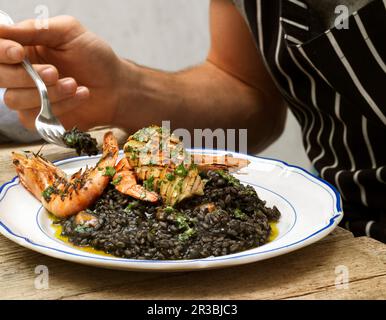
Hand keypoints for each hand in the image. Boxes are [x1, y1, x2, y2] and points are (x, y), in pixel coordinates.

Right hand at [0, 16, 124, 130]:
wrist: (116, 87)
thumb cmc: (94, 57)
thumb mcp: (69, 32)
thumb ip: (35, 28)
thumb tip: (0, 29)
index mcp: (22, 48)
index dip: (1, 52)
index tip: (20, 53)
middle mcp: (19, 72)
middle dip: (27, 76)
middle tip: (55, 72)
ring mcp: (27, 97)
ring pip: (14, 99)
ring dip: (48, 93)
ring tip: (75, 84)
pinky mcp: (39, 118)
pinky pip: (34, 117)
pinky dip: (60, 106)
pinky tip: (80, 95)